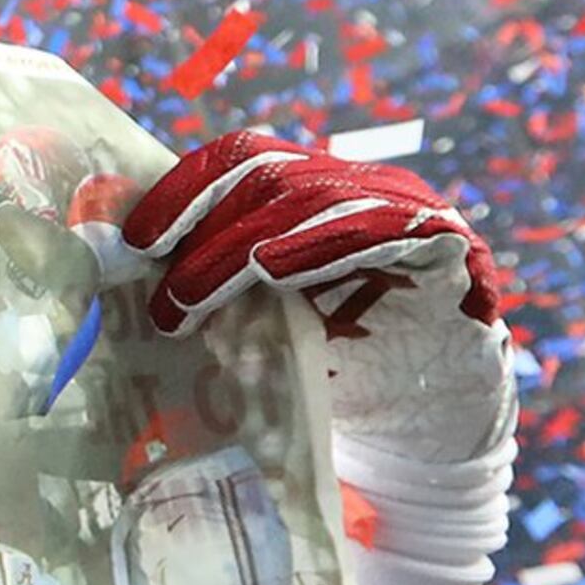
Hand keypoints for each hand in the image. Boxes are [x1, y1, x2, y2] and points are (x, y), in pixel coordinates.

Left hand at [119, 131, 510, 467]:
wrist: (433, 425)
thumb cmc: (342, 369)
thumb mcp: (269, 319)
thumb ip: (222, 287)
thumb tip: (135, 279)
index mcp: (315, 191)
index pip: (242, 159)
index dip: (184, 189)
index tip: (136, 239)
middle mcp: (362, 187)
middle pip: (270, 172)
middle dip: (203, 225)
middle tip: (160, 290)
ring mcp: (409, 210)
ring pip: (313, 199)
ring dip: (240, 249)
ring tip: (191, 300)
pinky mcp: (449, 246)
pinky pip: (382, 228)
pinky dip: (318, 247)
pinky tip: (273, 272)